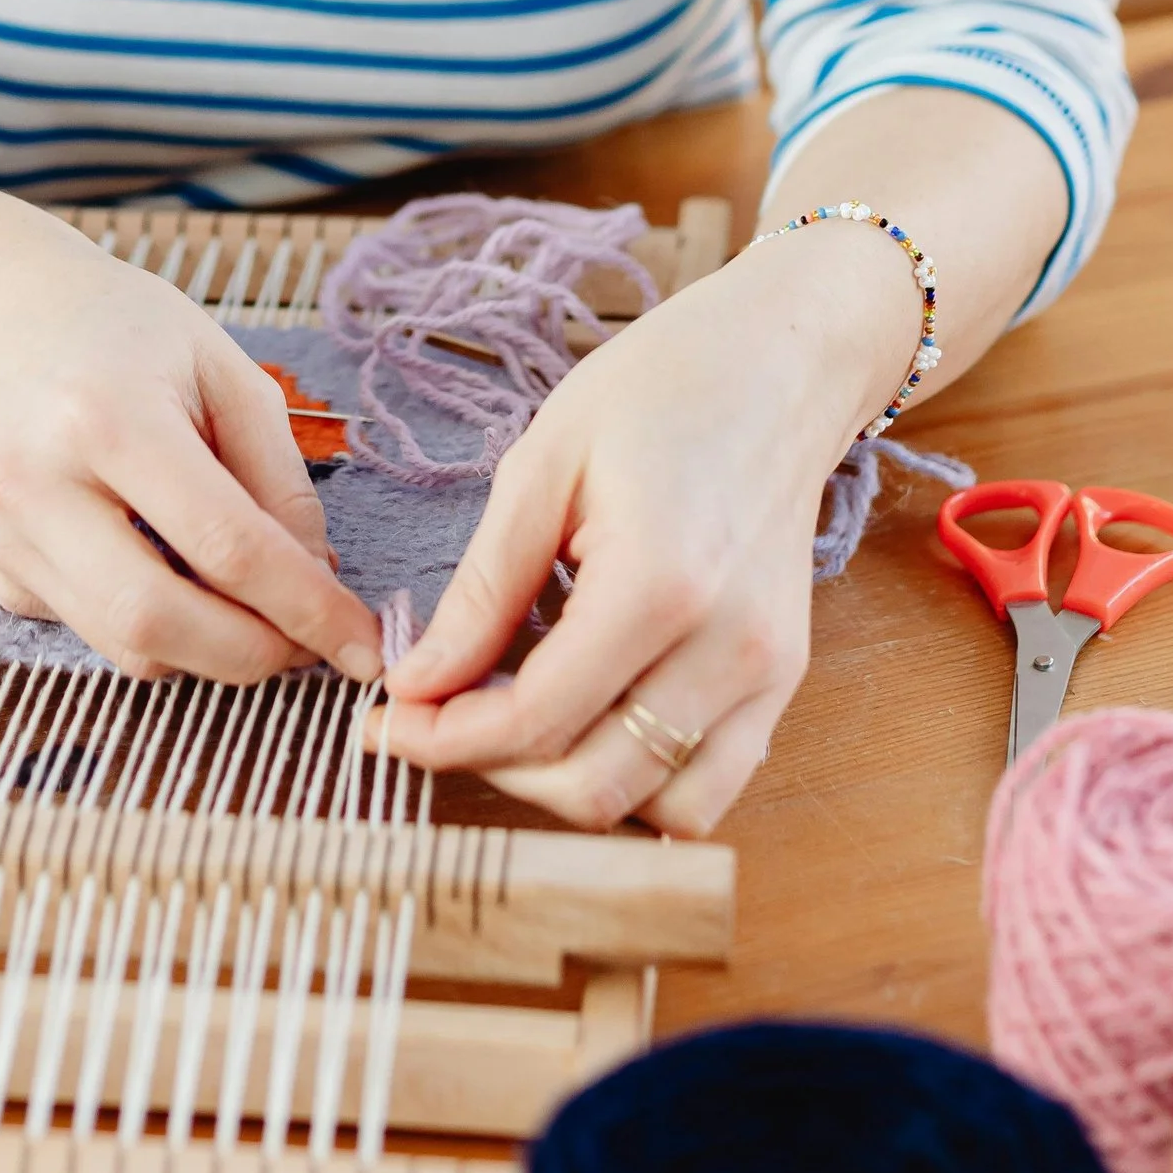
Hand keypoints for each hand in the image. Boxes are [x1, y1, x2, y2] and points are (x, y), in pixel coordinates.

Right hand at [0, 238, 385, 686]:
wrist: (7, 319)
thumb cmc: (129, 333)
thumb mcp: (227, 372)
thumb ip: (278, 480)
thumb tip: (317, 582)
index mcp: (106, 416)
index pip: (223, 544)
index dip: (304, 608)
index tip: (362, 647)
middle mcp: (38, 484)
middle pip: (155, 621)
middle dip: (252, 655)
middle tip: (311, 645)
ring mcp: (6, 536)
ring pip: (125, 647)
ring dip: (210, 650)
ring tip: (254, 603)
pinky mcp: (1, 570)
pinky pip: (97, 633)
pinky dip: (157, 627)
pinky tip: (173, 567)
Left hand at [369, 234, 910, 832]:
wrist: (781, 361)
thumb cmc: (660, 389)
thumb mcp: (541, 467)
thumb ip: (482, 590)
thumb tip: (416, 683)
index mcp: (659, 584)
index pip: (536, 718)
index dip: (444, 736)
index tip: (385, 723)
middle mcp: (729, 649)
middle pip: (593, 786)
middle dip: (494, 770)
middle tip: (434, 721)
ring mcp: (769, 674)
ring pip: (659, 811)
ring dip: (570, 786)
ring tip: (512, 723)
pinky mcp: (786, 681)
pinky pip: (713, 786)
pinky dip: (641, 782)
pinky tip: (587, 720)